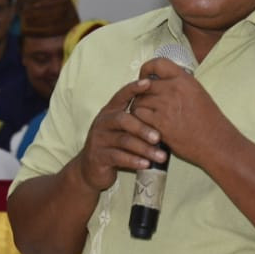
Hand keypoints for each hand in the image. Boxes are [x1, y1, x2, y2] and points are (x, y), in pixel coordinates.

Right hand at [72, 76, 166, 192]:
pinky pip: (118, 157)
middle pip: (122, 120)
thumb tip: (163, 112)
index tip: (148, 83)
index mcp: (109, 112)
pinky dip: (134, 161)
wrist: (90, 170)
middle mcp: (102, 123)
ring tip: (160, 156)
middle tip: (159, 137)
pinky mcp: (98, 156)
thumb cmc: (114, 147)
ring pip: (123, 140)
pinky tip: (146, 164)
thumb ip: (136, 120)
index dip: (133, 88)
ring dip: (144, 148)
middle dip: (143, 128)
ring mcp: (98, 139)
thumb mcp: (122, 130)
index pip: (121, 96)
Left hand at [129, 57, 224, 164]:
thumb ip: (178, 84)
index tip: (144, 78)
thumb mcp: (197, 93)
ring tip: (145, 118)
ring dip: (138, 110)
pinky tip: (147, 127)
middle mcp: (174, 89)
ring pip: (138, 102)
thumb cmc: (209, 121)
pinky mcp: (160, 123)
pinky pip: (139, 118)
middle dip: (140, 96)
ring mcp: (166, 106)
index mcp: (184, 79)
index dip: (146, 69)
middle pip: (143, 86)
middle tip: (144, 104)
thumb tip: (158, 82)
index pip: (158, 63)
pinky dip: (139, 123)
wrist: (215, 142)